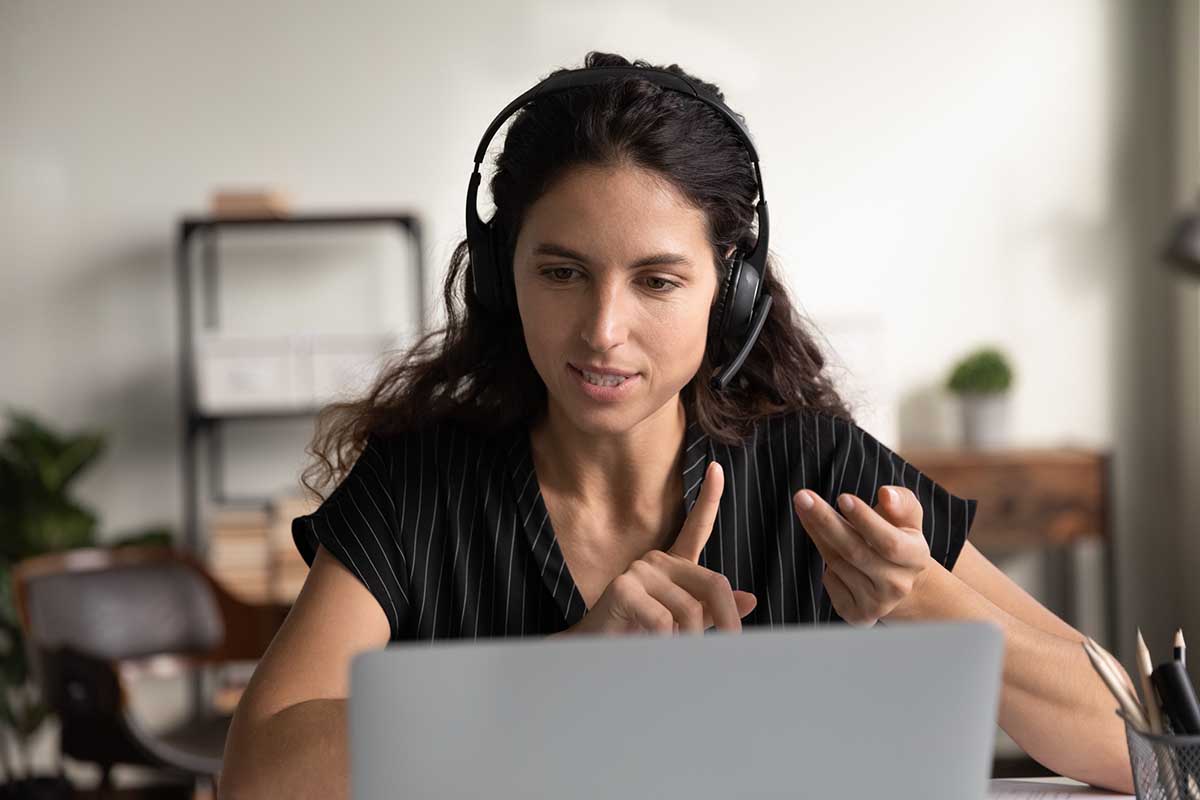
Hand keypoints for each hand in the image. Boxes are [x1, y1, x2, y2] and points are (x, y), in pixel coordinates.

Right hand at [567, 462, 757, 635]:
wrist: (597, 653)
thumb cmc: (640, 635)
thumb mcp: (684, 624)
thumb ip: (713, 610)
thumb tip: (750, 599)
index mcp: (673, 565)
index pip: (696, 527)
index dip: (710, 498)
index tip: (716, 468)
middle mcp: (657, 560)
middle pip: (712, 583)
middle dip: (726, 619)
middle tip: (727, 648)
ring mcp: (640, 570)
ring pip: (689, 610)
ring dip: (688, 641)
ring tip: (671, 651)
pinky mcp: (624, 587)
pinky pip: (664, 620)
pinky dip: (666, 642)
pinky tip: (652, 646)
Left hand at [793, 485, 931, 626]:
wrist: (896, 581)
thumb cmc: (898, 537)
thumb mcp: (907, 517)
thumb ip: (901, 502)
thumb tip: (886, 494)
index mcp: (915, 558)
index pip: (889, 542)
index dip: (865, 520)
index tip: (842, 498)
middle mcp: (898, 585)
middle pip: (855, 552)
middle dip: (826, 522)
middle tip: (802, 497)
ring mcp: (878, 604)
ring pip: (837, 563)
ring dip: (818, 533)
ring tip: (807, 509)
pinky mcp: (857, 615)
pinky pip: (830, 581)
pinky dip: (826, 563)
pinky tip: (831, 550)